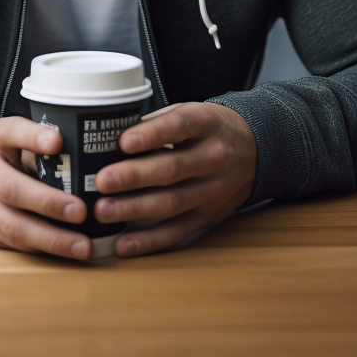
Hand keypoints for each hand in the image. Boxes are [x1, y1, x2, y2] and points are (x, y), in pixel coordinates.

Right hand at [0, 117, 92, 259]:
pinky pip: (10, 242)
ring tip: (82, 246)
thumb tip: (84, 155)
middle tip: (81, 212)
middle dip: (48, 203)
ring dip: (50, 239)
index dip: (33, 137)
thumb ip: (38, 141)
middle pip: (10, 190)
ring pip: (11, 225)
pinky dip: (39, 247)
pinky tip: (63, 250)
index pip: (10, 132)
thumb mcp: (10, 135)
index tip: (58, 141)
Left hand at [93, 102, 256, 257]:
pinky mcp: (208, 216)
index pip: (178, 127)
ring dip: (134, 209)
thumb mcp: (189, 112)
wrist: (255, 149)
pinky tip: (123, 243)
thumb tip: (109, 136)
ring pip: (172, 203)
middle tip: (102, 180)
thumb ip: (155, 123)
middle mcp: (213, 157)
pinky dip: (149, 241)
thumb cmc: (208, 128)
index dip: (151, 135)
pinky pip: (177, 232)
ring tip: (103, 210)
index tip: (123, 142)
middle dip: (134, 177)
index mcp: (206, 123)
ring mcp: (213, 190)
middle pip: (172, 169)